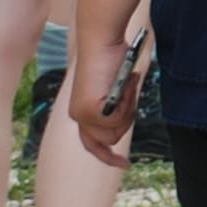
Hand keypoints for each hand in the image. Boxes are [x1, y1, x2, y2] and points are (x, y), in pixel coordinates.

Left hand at [67, 37, 140, 169]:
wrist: (101, 41)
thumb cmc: (112, 60)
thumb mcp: (115, 90)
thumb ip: (115, 111)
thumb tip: (122, 124)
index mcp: (82, 113)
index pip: (92, 144)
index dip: (107, 157)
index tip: (125, 165)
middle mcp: (78, 117)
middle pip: (112, 138)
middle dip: (126, 118)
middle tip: (128, 93)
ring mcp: (82, 115)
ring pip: (116, 130)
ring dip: (127, 108)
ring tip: (124, 85)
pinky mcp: (88, 111)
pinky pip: (116, 119)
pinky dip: (125, 103)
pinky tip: (121, 85)